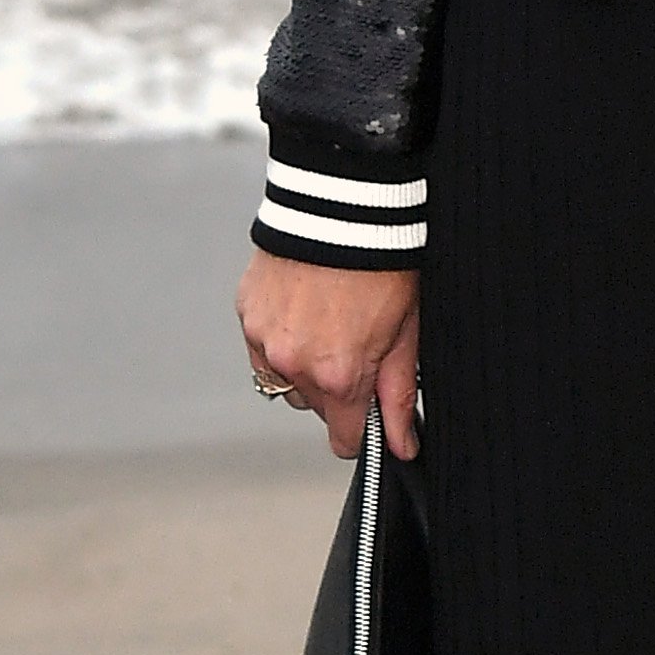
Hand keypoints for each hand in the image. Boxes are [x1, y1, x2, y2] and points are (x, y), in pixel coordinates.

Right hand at [238, 254, 421, 463]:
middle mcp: (295, 365)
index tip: (368, 417)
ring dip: (304, 366)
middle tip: (357, 345)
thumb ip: (399, 395)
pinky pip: (263, 349)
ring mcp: (265, 341)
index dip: (361, 430)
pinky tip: (305, 310)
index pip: (343, 439)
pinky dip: (281, 338)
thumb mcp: (406, 333)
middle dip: (337, 388)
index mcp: (339, 376)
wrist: (343, 210)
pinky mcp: (248, 316)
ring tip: (328, 324)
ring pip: (287, 380)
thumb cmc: (384, 266)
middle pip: (317, 406)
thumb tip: (401, 444)